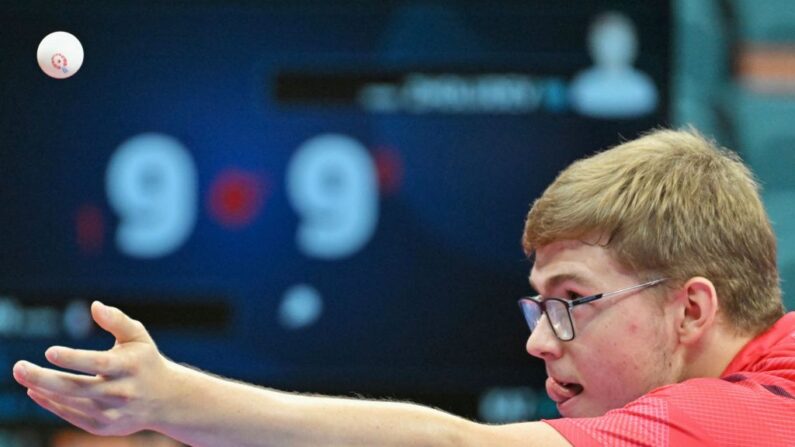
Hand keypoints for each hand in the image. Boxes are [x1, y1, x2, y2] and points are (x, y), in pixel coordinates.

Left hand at [13, 301, 178, 435]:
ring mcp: (112, 412)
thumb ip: (117, 320)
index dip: (74, 359)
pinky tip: (36, 391)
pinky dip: (52, 404)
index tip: (49, 352)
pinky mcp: (104, 427)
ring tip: (23, 374)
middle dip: (45, 378)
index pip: (98, 364)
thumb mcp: (138, 337)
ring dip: (44, 390)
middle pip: (78, 388)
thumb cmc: (146, 361)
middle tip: (18, 367)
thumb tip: (94, 306)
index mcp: (130, 367)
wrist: (167, 400)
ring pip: (72, 403)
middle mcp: (121, 392)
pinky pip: (73, 416)